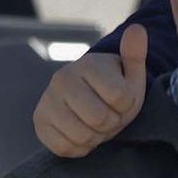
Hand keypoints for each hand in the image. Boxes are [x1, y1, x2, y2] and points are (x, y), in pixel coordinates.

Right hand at [33, 24, 148, 156]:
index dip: (126, 106)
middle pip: (100, 119)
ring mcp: (47, 100)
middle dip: (111, 123)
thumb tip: (138, 30)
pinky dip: (79, 148)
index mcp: (86, 65)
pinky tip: (81, 133)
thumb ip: (135, 55)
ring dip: (96, 137)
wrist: (88, 103)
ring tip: (94, 124)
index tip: (120, 100)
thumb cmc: (114, 90)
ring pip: (83, 136)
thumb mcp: (130, 75)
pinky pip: (65, 147)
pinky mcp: (39, 122)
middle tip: (108, 115)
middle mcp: (61, 79)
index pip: (120, 97)